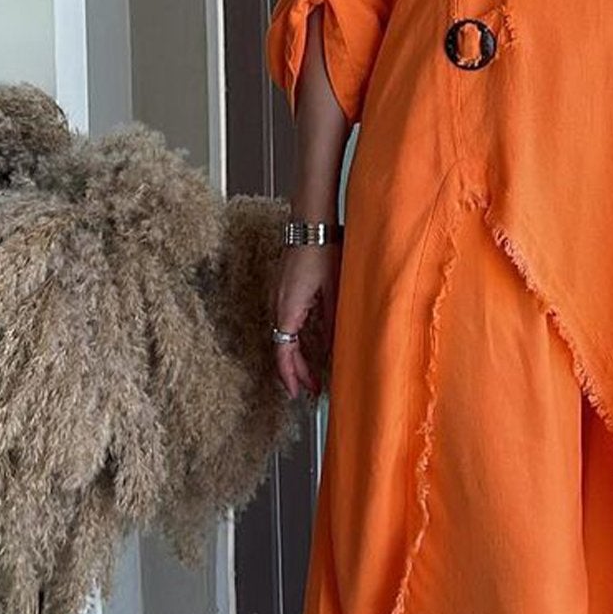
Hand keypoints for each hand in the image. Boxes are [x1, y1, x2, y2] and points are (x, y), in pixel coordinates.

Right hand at [272, 243, 340, 400]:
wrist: (311, 221)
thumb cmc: (322, 250)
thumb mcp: (334, 291)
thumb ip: (333, 322)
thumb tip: (335, 349)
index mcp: (288, 309)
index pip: (284, 352)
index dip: (291, 376)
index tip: (300, 392)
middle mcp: (277, 304)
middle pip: (280, 347)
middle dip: (293, 371)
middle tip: (309, 387)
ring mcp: (277, 295)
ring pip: (281, 335)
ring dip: (292, 355)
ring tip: (307, 370)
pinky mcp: (282, 288)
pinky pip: (283, 321)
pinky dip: (292, 338)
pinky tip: (305, 342)